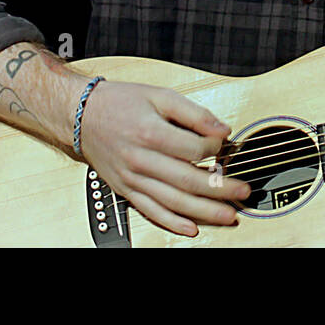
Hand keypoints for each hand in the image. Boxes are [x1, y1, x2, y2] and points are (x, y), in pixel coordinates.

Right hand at [77, 80, 250, 236]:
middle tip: (243, 191)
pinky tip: (191, 228)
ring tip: (227, 215)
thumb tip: (221, 129)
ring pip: (173, 202)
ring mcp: (132, 179)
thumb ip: (193, 113)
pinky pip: (151, 211)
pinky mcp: (126, 190)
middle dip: (220, 189)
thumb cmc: (121, 103)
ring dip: (204, 212)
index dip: (215, 147)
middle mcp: (140, 160)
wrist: (81, 116)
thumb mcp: (160, 95)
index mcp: (150, 132)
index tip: (224, 142)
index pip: (193, 149)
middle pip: (187, 181)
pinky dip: (172, 223)